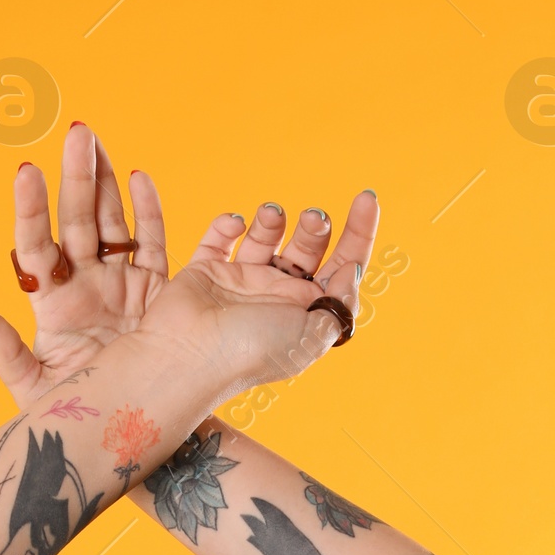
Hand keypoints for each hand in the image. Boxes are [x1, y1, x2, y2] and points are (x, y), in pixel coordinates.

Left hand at [0, 122, 172, 409]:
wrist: (131, 430)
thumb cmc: (80, 418)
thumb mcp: (37, 393)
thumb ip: (7, 356)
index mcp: (51, 306)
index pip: (35, 247)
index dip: (31, 210)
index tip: (27, 172)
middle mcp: (82, 287)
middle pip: (75, 222)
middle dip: (75, 178)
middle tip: (77, 134)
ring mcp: (117, 285)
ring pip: (109, 223)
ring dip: (104, 182)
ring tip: (95, 141)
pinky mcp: (154, 293)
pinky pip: (151, 244)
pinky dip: (147, 212)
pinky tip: (139, 177)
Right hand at [138, 193, 377, 401]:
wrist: (188, 356)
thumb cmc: (250, 353)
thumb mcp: (312, 335)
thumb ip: (340, 304)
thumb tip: (352, 269)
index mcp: (307, 313)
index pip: (342, 268)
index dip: (359, 234)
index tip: (367, 199)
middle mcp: (278, 297)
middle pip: (308, 248)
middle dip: (316, 227)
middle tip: (313, 219)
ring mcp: (244, 282)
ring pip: (268, 237)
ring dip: (274, 219)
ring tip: (271, 214)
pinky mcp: (210, 271)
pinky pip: (222, 238)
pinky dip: (228, 224)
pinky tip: (234, 222)